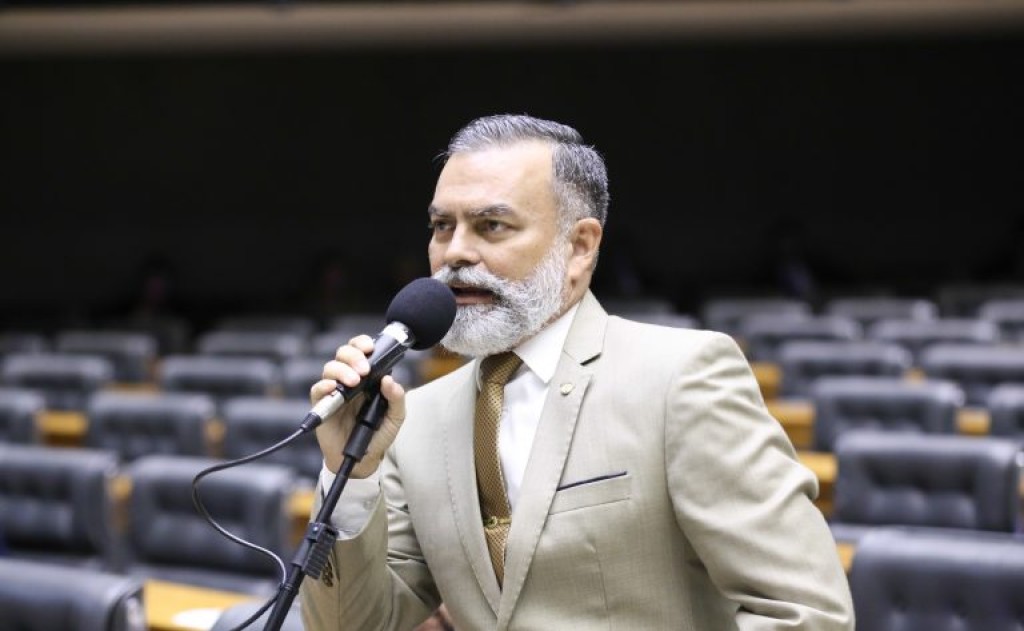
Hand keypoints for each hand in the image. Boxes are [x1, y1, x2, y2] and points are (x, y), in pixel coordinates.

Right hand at [310, 334, 406, 477]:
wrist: (363, 459)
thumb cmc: (378, 435)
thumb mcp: (395, 417)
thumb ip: (396, 398)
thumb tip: (389, 380)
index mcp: (367, 377)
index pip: (361, 351)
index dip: (362, 343)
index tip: (370, 347)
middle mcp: (350, 380)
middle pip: (343, 353)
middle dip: (353, 355)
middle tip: (364, 369)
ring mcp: (335, 391)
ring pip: (330, 367)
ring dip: (342, 370)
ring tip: (354, 382)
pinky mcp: (322, 405)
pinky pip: (317, 389)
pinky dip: (324, 385)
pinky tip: (334, 388)